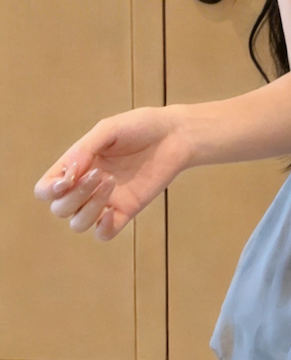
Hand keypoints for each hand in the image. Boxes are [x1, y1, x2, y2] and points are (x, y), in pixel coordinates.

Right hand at [33, 106, 190, 240]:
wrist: (175, 134)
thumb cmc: (141, 126)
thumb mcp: (110, 129)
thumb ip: (85, 148)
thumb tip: (66, 175)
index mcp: (78, 165)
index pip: (46, 189)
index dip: (48, 190)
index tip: (66, 181)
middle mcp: (87, 186)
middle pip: (60, 208)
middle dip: (75, 195)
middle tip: (100, 174)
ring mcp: (106, 200)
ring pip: (78, 223)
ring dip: (89, 208)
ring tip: (111, 182)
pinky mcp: (126, 210)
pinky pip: (104, 234)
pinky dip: (102, 229)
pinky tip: (112, 213)